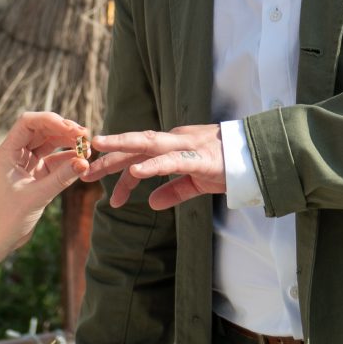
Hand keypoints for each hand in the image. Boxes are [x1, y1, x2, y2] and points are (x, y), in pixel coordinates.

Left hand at [0, 111, 90, 255]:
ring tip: (87, 147)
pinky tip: (82, 161)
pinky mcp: (38, 175)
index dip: (50, 120)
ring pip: (51, 143)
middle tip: (85, 136)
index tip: (70, 128)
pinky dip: (69, 159)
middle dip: (64, 129)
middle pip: (43, 129)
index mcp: (9, 151)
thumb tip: (84, 162)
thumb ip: (61, 178)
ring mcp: (29, 163)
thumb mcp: (37, 195)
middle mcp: (18, 153)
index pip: (28, 122)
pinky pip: (56, 160)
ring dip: (69, 142)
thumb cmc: (7, 217)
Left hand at [86, 125, 225, 210]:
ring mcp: (186, 145)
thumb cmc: (229, 166)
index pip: (138, 155)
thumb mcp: (196, 182)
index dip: (119, 172)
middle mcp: (174, 140)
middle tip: (84, 171)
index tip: (107, 194)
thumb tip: (153, 204)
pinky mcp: (199, 157)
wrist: (259, 157)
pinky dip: (153, 164)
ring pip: (147, 143)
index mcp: (172, 145)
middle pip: (134, 145)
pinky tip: (136, 170)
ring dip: (122, 146)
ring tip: (100, 151)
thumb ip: (174, 190)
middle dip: (108, 157)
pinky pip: (171, 160)